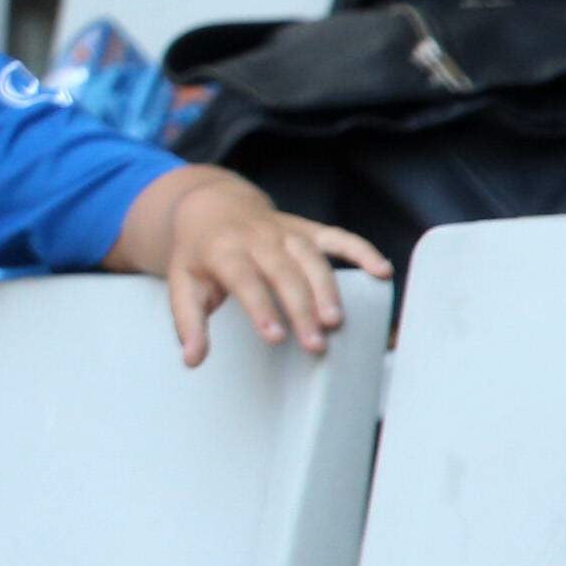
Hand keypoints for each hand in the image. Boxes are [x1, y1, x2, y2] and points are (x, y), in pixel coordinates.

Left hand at [152, 168, 386, 366]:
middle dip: (301, 308)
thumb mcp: (182, 284)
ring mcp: (285, 231)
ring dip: (327, 289)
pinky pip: (337, 237)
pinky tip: (382, 271)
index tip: (276, 337)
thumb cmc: (199, 254)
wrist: (211, 205)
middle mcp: (257, 238)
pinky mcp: (306, 229)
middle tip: (315, 343)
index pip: (244, 279)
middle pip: (283, 273)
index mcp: (223, 250)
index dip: (260, 307)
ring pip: (311, 258)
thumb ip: (188, 323)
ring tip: (337, 322)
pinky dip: (361, 251)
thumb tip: (191, 360)